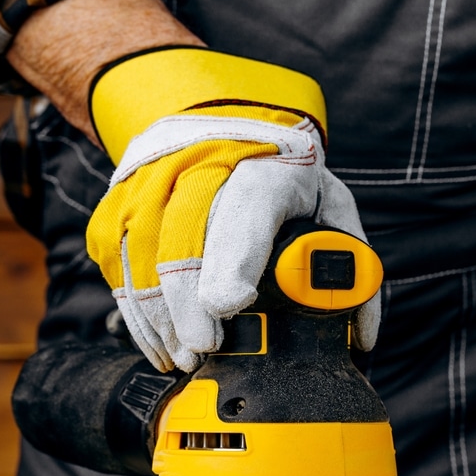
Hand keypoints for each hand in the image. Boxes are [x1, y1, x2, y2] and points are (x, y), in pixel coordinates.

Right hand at [85, 48, 378, 371]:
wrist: (222, 118)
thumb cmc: (285, 175)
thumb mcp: (331, 206)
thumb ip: (351, 265)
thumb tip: (361, 339)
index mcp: (268, 166)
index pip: (247, 208)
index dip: (234, 257)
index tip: (231, 305)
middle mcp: (202, 162)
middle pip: (183, 232)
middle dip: (188, 302)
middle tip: (203, 351)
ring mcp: (154, 177)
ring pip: (140, 248)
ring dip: (157, 314)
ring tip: (183, 358)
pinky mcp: (121, 197)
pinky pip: (114, 257)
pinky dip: (134, 308)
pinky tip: (158, 343)